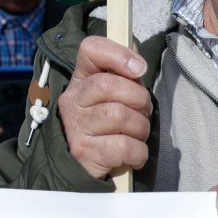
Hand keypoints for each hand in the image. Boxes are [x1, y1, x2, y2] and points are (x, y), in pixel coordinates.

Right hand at [59, 34, 151, 179]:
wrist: (83, 167)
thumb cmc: (107, 126)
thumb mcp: (113, 96)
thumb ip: (125, 76)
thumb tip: (138, 61)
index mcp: (81, 78)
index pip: (90, 49)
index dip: (118, 54)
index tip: (139, 69)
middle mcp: (73, 99)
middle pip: (109, 84)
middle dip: (139, 98)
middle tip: (143, 111)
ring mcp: (76, 126)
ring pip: (120, 116)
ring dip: (141, 127)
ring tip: (138, 134)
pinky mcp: (85, 152)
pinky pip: (124, 146)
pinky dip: (139, 152)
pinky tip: (134, 154)